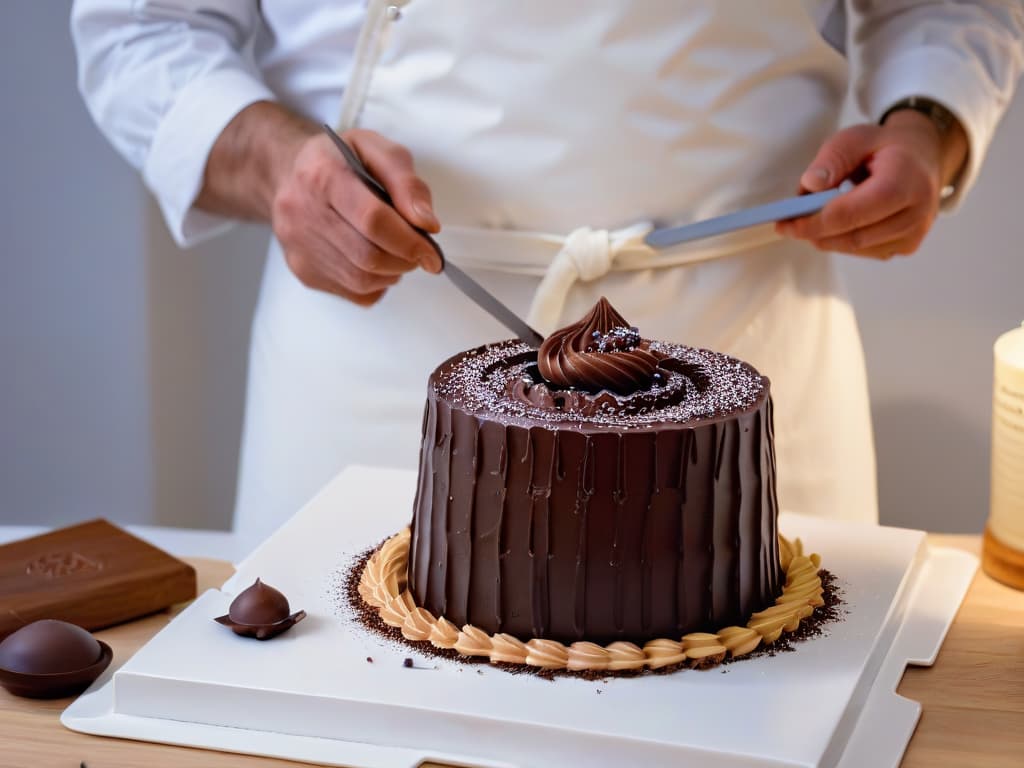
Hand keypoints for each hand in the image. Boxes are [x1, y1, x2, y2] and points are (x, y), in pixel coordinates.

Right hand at [271, 128, 441, 304]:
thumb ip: (407, 184)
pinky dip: (375, 284)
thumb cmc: (340, 160)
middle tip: (418, 251)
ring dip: (392, 273)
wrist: (292, 174)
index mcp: (322, 175)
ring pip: (360, 280)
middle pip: (367, 256)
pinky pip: (352, 292)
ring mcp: (299, 246)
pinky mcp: (303, 270)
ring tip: (396, 252)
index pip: (373, 220)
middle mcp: (302, 212)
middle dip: (404, 260)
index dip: (409, 242)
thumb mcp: (378, 149)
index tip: (432, 253)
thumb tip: (427, 224)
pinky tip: (375, 261)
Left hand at [776, 110, 963, 259]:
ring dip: (827, 237)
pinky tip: (837, 223)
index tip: (784, 224)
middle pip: (853, 236)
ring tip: (811, 218)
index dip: (814, 222)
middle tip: (787, 226)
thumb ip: (831, 159)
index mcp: (905, 180)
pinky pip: (865, 251)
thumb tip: (809, 186)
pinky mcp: (908, 245)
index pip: (852, 213)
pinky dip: (844, 240)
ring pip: (856, 248)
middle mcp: (917, 212)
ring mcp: (915, 233)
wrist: (923, 158)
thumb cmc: (884, 147)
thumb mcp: (855, 137)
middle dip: (815, 233)